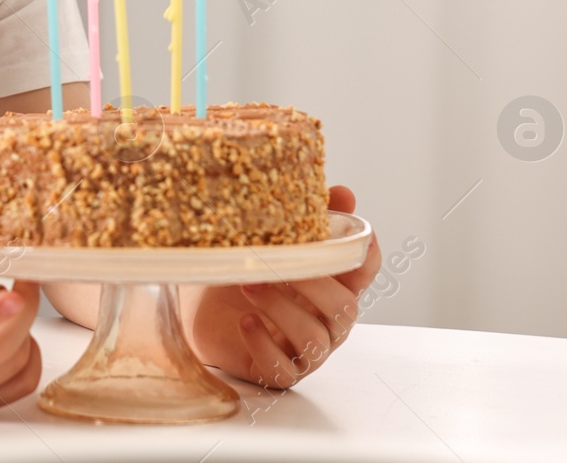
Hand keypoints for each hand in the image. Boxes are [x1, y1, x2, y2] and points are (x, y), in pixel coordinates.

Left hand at [192, 185, 381, 388]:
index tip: (359, 233)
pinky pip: (283, 369)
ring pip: (314, 340)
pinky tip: (245, 322)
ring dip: (281, 310)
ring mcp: (305, 351)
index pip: (364, 272)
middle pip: (343, 308)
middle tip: (274, 265)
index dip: (366, 255)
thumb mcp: (270, 241)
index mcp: (333, 285)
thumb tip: (345, 194)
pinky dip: (264, 345)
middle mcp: (327, 321)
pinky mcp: (277, 372)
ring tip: (248, 285)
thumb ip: (308, 220)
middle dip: (312, 284)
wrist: (199, 307)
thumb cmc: (245, 271)